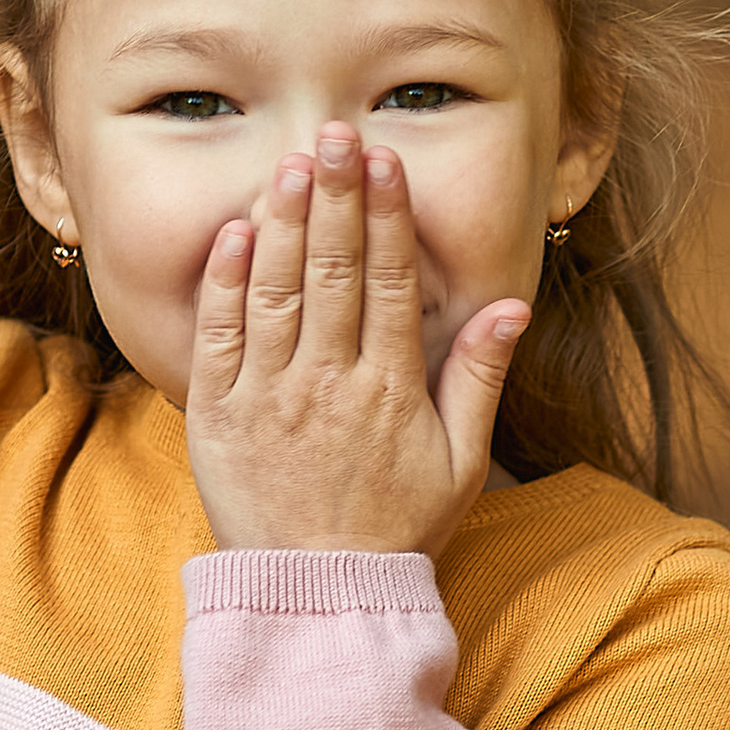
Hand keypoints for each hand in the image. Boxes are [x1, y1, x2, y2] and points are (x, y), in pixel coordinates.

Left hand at [185, 125, 532, 556]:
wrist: (317, 596)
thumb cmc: (396, 527)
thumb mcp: (460, 462)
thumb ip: (480, 378)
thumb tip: (512, 304)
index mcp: (390, 391)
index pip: (390, 284)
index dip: (387, 217)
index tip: (384, 160)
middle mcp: (328, 385)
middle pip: (334, 272)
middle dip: (336, 197)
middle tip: (334, 134)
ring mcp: (268, 398)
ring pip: (276, 293)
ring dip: (285, 224)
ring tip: (291, 165)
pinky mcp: (218, 416)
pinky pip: (220, 338)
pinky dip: (227, 283)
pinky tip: (237, 233)